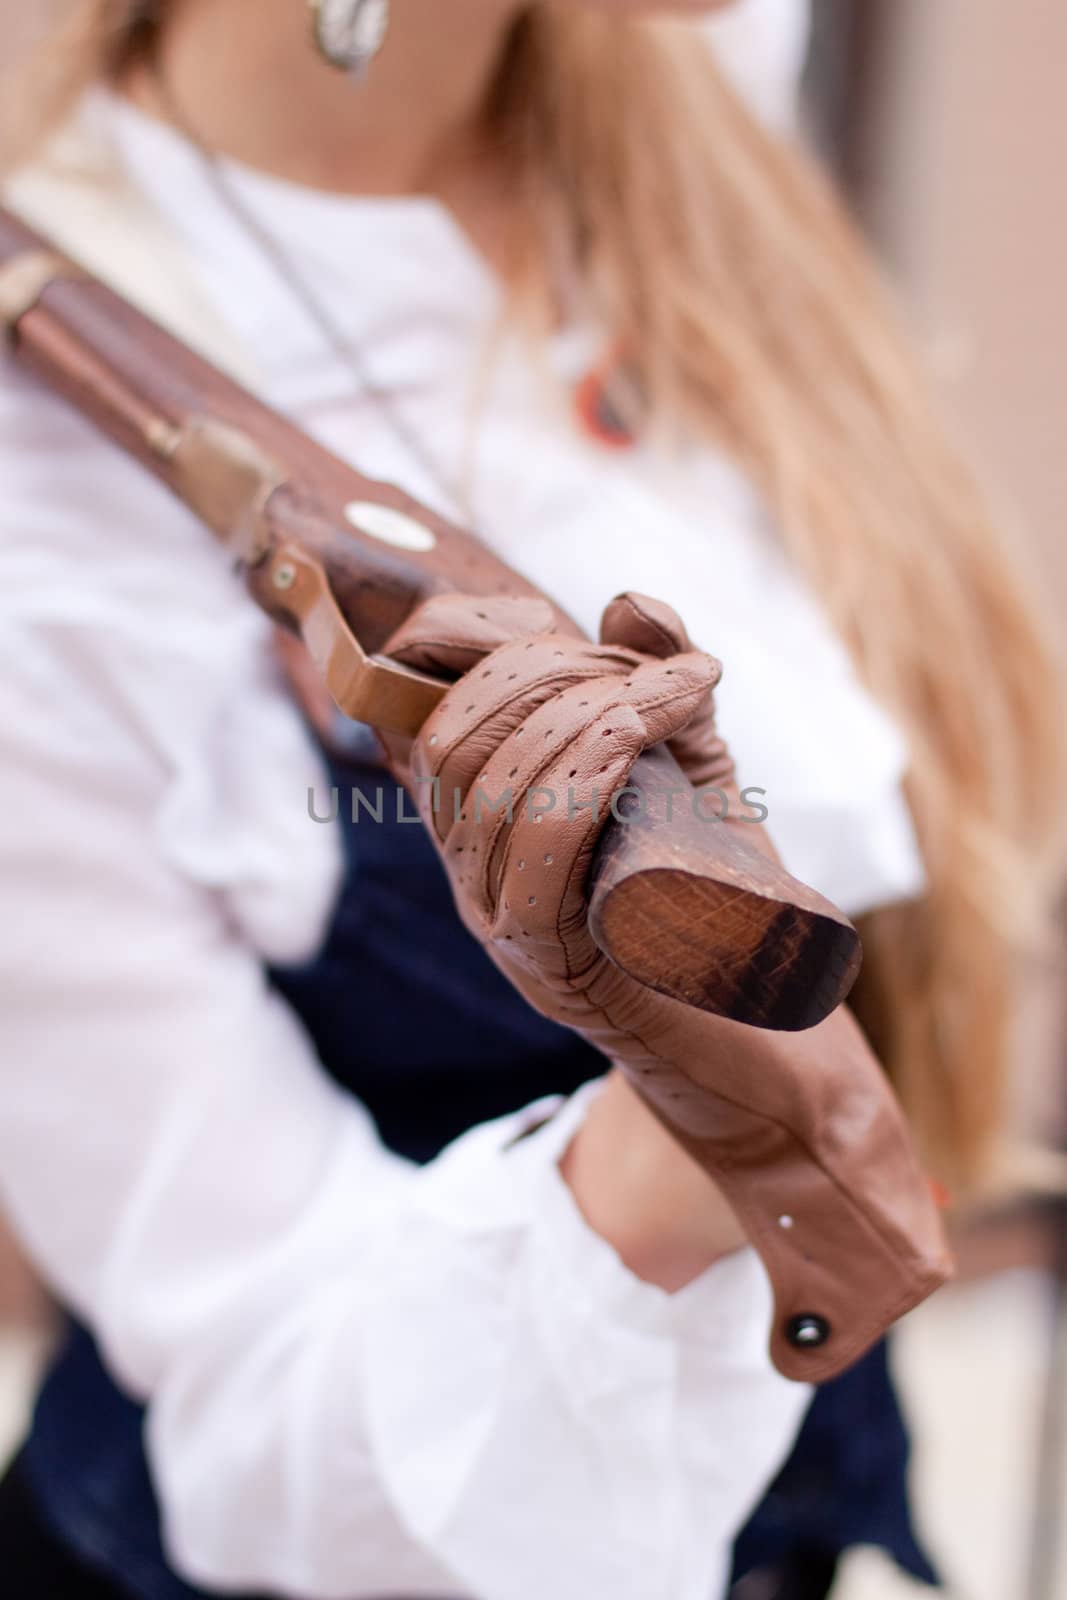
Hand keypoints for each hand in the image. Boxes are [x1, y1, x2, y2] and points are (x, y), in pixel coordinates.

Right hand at [385, 591, 951, 1379]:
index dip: (456, 638)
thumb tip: (629, 604)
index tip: (539, 611)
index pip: (421, 708)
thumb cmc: (724, 901)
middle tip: (642, 671)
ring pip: (493, 788)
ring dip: (583, 712)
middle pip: (455, 736)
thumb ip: (666, 690)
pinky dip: (586, 777)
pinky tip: (644, 743)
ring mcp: (498, 921)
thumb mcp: (697, 773)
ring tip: (671, 695)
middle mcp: (471, 868)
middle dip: (544, 670)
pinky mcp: (548, 967)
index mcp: (485, 816)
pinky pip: (534, 857)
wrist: (770, 1038)